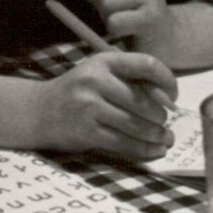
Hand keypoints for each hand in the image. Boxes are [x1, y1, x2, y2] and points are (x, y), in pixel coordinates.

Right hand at [32, 51, 175, 160]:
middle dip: (161, 117)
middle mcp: (95, 80)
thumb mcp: (100, 75)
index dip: (167, 81)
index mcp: (103, 61)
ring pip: (136, 125)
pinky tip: (154, 150)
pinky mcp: (86, 132)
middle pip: (143, 101)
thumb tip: (167, 101)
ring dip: (156, 135)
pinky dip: (144, 149)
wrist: (39, 111)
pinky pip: (123, 143)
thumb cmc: (78, 92)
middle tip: (165, 125)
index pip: (146, 64)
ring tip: (165, 139)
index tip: (173, 97)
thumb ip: (130, 81)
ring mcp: (88, 106)